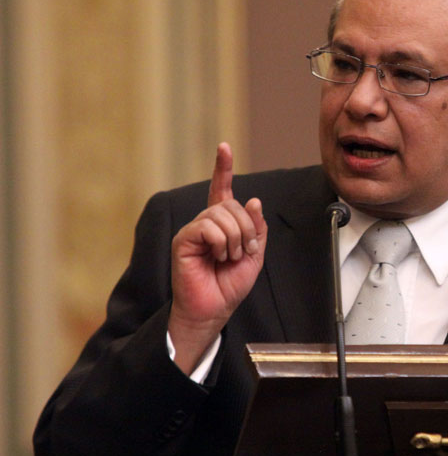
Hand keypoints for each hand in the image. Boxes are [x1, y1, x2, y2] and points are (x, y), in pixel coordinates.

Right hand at [168, 142, 267, 373]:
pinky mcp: (183, 239)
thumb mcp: (255, 254)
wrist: (215, 308)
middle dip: (246, 229)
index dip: (223, 168)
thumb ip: (257, 228)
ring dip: (235, 239)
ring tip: (228, 257)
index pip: (222, 189)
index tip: (224, 147)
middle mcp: (206, 222)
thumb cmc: (230, 284)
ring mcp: (193, 229)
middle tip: (242, 252)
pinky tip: (217, 257)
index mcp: (222, 223)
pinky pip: (207, 226)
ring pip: (221, 214)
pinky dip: (220, 242)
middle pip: (231, 204)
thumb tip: (253, 200)